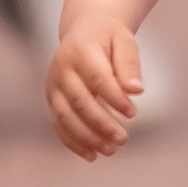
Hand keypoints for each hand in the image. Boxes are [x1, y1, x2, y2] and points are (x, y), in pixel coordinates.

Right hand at [47, 13, 147, 160]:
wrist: (84, 31)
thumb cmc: (108, 38)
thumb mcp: (124, 41)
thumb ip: (130, 64)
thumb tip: (136, 91)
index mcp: (80, 49)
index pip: (97, 79)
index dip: (115, 99)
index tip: (133, 113)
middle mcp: (61, 68)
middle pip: (80, 101)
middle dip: (102, 124)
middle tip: (124, 139)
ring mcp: (53, 85)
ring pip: (66, 116)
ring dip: (87, 137)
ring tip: (111, 150)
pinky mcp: (51, 99)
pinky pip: (58, 125)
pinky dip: (73, 142)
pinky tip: (92, 155)